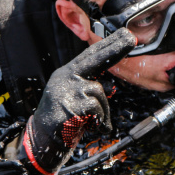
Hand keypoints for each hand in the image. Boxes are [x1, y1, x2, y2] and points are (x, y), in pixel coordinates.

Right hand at [22, 28, 135, 174]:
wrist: (42, 139)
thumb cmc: (62, 119)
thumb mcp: (74, 97)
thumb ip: (89, 88)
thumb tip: (111, 87)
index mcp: (67, 73)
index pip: (89, 55)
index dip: (107, 45)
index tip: (124, 35)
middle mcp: (66, 77)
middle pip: (95, 59)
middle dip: (115, 49)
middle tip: (131, 39)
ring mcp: (68, 90)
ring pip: (100, 92)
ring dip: (102, 111)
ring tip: (89, 121)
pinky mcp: (73, 106)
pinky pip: (98, 110)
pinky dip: (98, 121)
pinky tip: (87, 126)